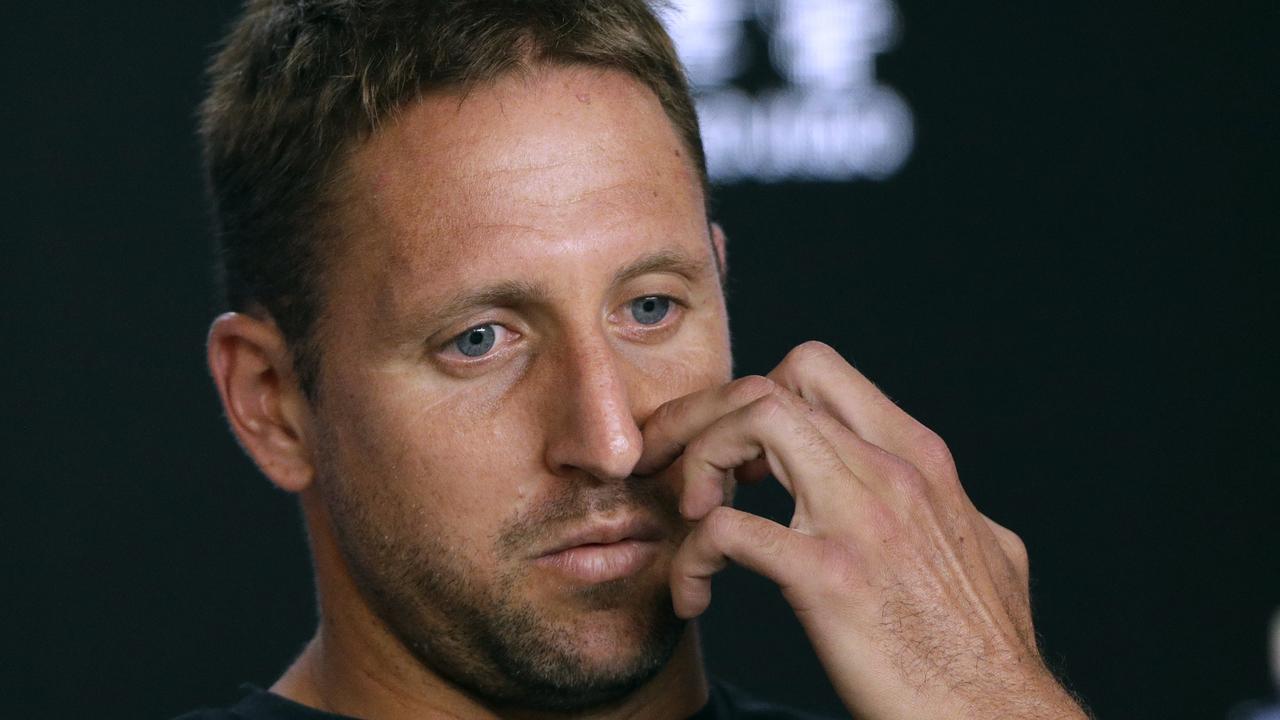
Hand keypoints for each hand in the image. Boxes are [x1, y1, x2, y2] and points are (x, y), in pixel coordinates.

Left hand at [637, 342, 1087, 719]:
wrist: (1001, 716)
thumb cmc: (990, 650)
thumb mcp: (985, 548)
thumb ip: (947, 511)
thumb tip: (939, 504)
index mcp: (919, 459)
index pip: (815, 370)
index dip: (754, 397)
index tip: (739, 457)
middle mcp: (891, 472)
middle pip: (769, 385)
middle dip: (702, 419)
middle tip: (678, 469)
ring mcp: (861, 519)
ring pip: (751, 421)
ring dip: (697, 462)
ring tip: (688, 516)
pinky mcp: (829, 578)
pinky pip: (727, 530)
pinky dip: (691, 558)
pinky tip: (694, 594)